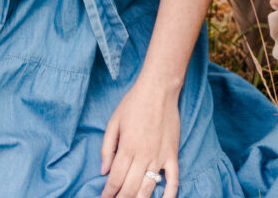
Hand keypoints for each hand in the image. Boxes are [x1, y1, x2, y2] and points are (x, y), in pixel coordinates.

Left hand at [100, 78, 179, 197]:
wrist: (159, 89)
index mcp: (127, 147)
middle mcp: (143, 155)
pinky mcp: (172, 154)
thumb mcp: (114, 121)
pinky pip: (173, 180)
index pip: (115, 179)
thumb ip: (107, 147)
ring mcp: (160, 156)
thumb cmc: (134, 103)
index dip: (108, 193)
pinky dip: (169, 195)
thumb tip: (103, 170)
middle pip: (130, 188)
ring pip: (148, 188)